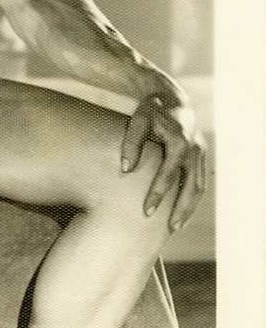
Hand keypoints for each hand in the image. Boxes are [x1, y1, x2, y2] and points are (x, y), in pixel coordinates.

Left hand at [121, 92, 206, 231]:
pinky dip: (193, 198)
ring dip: (190, 208)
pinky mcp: (202, 156)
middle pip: (191, 187)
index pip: (168, 175)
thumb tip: (125, 169)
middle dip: (180, 209)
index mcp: (180, 141)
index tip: (147, 211)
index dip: (157, 194)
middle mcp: (195, 149)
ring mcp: (201, 153)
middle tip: (168, 229)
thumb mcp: (138, 121)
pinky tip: (183, 212)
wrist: (171, 98)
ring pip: (199, 187)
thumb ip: (131, 144)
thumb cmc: (151, 110)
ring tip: (176, 226)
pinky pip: (201, 181)